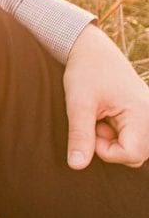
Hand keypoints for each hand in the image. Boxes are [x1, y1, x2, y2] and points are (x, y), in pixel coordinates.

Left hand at [64, 22, 148, 167]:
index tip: (91, 130)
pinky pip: (133, 138)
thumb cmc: (85, 72)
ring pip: (134, 149)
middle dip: (110, 147)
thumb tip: (76, 166)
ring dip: (112, 141)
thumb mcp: (78, 104)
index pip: (131, 154)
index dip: (105, 151)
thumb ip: (80, 135)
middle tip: (95, 123)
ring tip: (100, 118)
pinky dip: (117, 134)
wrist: (92, 50)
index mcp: (143, 113)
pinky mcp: (143, 116)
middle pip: (135, 155)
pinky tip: (106, 117)